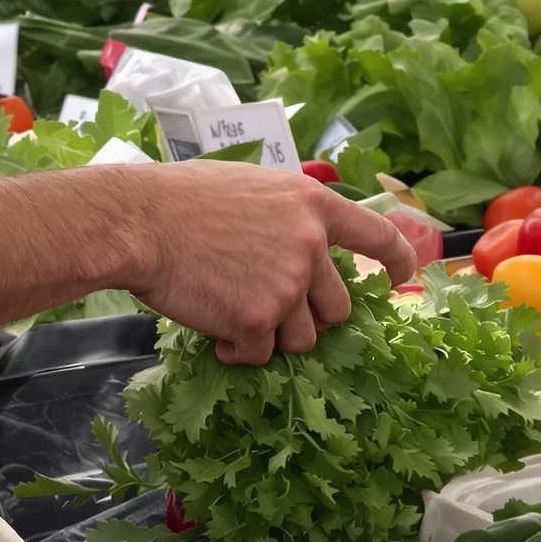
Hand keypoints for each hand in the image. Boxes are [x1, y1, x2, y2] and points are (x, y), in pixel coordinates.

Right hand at [128, 163, 421, 364]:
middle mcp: (310, 245)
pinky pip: (260, 353)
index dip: (397, 260)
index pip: (378, 236)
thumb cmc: (181, 200)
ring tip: (233, 315)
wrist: (139, 222)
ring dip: (273, 336)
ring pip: (303, 339)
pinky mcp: (259, 319)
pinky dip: (238, 350)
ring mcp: (287, 284)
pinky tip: (214, 330)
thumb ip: (286, 216)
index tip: (401, 276)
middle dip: (310, 317)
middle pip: (338, 307)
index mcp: (312, 204)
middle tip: (270, 310)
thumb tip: (305, 245)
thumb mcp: (250, 187)